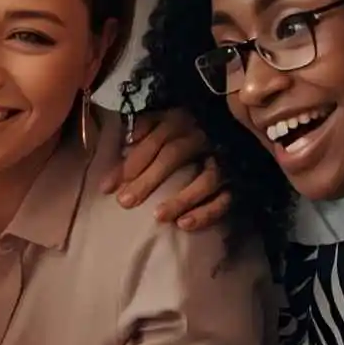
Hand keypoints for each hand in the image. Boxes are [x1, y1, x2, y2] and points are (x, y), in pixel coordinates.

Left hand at [103, 109, 229, 230]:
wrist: (229, 132)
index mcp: (182, 121)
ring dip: (181, 199)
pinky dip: (206, 213)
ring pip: (205, 180)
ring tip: (157, 216)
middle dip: (148, 180)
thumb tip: (127, 139)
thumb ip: (144, 126)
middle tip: (125, 202)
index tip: (107, 187)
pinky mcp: (236, 184)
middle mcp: (203, 138)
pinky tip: (184, 224)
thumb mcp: (164, 120)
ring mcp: (223, 161)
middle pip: (174, 156)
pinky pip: (224, 201)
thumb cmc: (183, 131)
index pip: (155, 141)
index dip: (131, 162)